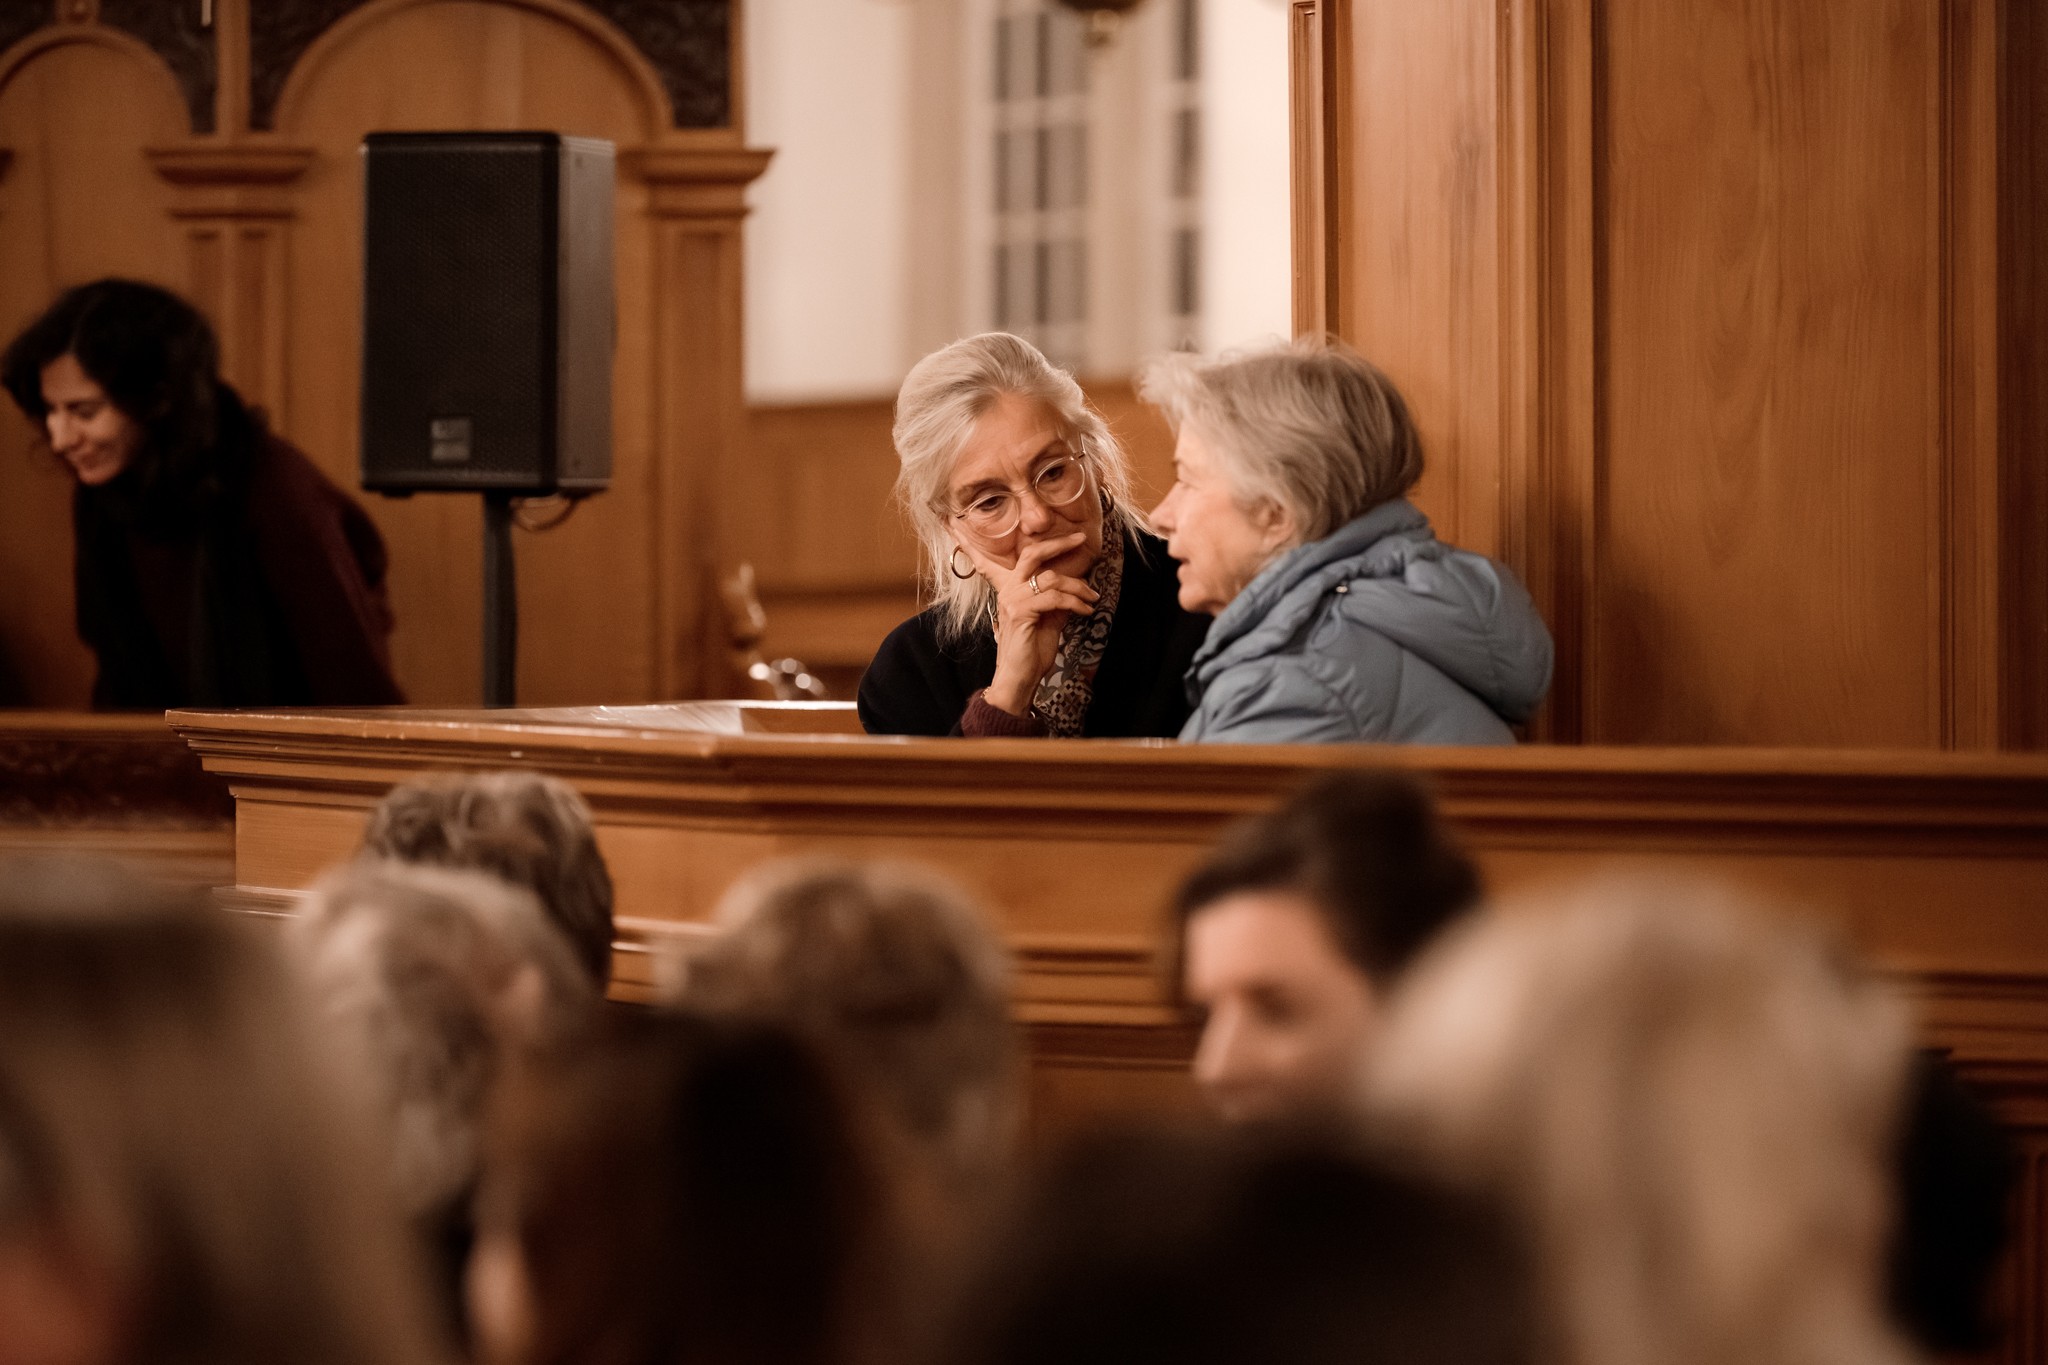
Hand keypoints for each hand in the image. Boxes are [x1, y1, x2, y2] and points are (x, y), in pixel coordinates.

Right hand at [958, 532, 1099, 716]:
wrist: (1020, 678)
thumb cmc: (1032, 651)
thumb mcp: (1048, 620)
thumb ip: (1056, 600)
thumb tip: (1076, 588)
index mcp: (1010, 590)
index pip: (993, 561)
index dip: (975, 542)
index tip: (956, 524)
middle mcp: (1008, 590)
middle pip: (1032, 554)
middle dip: (1058, 543)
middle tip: (1080, 538)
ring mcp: (1013, 600)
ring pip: (1051, 578)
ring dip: (1079, 587)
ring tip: (1092, 598)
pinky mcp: (1022, 613)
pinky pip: (1054, 598)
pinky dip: (1075, 602)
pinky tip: (1085, 611)